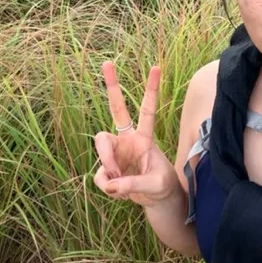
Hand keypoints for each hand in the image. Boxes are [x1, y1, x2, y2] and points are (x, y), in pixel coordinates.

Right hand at [93, 62, 178, 207]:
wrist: (156, 200)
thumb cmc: (161, 186)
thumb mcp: (155, 185)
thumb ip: (134, 183)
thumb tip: (110, 184)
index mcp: (145, 138)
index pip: (147, 110)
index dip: (151, 90)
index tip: (156, 67)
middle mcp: (128, 139)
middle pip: (116, 109)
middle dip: (112, 86)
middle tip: (106, 62)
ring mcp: (115, 151)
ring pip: (100, 145)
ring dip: (108, 165)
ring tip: (119, 185)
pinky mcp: (106, 167)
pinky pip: (100, 176)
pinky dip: (108, 187)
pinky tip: (119, 192)